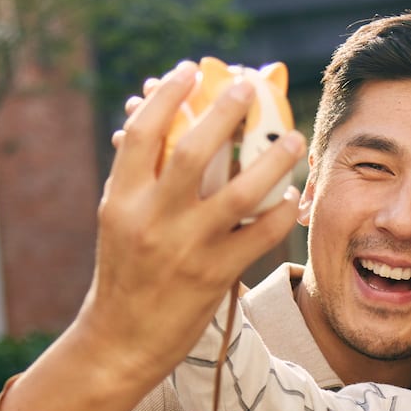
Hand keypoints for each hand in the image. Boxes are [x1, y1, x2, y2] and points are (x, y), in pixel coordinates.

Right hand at [75, 61, 301, 387]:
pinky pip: (258, 234)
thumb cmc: (123, 271)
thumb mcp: (118, 219)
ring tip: (292, 140)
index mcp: (120, 199)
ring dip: (273, 161)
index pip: (143, 133)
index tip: (189, 71)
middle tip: (248, 86)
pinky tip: (291, 197)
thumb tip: (155, 119)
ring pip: (240, 191)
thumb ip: (140, 176)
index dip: (168, 96)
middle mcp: (151, 219)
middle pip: (194, 151)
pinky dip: (280, 212)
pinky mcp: (214, 275)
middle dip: (225, 111)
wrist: (121, 340)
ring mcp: (185, 247)